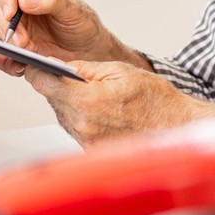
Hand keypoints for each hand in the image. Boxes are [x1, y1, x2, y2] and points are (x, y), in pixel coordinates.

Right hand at [0, 0, 138, 74]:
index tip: (11, 11)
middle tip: (21, 40)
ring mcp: (17, 24)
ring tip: (27, 51)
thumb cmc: (84, 24)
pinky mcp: (15, 44)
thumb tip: (25, 0)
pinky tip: (20, 64)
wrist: (89, 52)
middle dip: (7, 24)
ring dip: (9, 42)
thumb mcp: (74, 10)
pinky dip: (8, 58)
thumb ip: (52, 1)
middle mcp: (21, 2)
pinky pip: (2, 50)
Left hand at [24, 60, 214, 146]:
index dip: (37, 69)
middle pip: (51, 98)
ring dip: (69, 102)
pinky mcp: (91, 151)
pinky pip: (75, 128)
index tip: (38, 62)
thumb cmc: (154, 100)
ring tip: (92, 94)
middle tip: (72, 76)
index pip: (42, 82)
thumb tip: (56, 65)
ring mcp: (85, 141)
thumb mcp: (119, 71)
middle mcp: (81, 124)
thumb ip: (83, 69)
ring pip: (62, 113)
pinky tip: (99, 111)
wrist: (176, 129)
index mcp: (85, 100)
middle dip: (57, 85)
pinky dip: (80, 117)